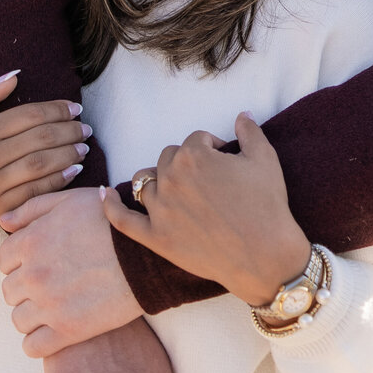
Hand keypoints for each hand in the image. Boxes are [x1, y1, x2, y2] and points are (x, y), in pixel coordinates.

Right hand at [0, 73, 90, 255]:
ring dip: (68, 154)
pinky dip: (58, 181)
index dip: (56, 110)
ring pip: (41, 165)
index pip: (28, 116)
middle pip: (40, 139)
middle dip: (69, 131)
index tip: (75, 107)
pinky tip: (73, 170)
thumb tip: (15, 76)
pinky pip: (34, 192)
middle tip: (86, 127)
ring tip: (84, 146)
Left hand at [0, 187, 139, 354]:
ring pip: (19, 319)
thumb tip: (3, 221)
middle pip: (10, 290)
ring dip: (32, 315)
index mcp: (31, 242)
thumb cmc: (110, 221)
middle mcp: (33, 274)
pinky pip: (33, 347)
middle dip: (26, 288)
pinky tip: (55, 331)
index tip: (40, 263)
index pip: (3, 261)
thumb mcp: (70, 201)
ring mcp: (49, 305)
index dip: (21, 261)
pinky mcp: (68, 331)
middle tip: (52, 284)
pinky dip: (39, 342)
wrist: (147, 253)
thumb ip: (32, 209)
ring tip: (55, 307)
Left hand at [102, 113, 310, 306]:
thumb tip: (242, 115)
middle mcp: (170, 179)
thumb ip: (250, 132)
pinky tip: (105, 193)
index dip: (214, 148)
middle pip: (168, 158)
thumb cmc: (267, 206)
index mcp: (193, 156)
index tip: (228, 161)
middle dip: (187, 163)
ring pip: (145, 181)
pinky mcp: (155, 238)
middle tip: (209, 181)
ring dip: (157, 179)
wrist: (264, 257)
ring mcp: (158, 210)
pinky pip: (122, 219)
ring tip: (174, 187)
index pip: (196, 140)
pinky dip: (111, 205)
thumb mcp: (265, 159)